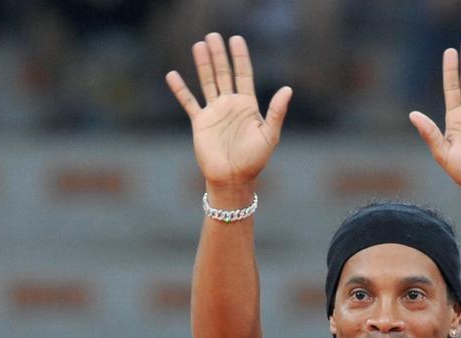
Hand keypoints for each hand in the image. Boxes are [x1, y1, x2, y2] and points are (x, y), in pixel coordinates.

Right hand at [166, 33, 291, 193]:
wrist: (233, 179)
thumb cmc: (255, 160)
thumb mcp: (269, 135)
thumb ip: (276, 112)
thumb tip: (288, 89)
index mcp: (248, 106)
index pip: (244, 75)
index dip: (240, 57)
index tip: (236, 39)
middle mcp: (231, 105)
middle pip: (224, 73)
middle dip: (219, 55)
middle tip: (213, 36)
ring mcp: (215, 113)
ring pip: (207, 82)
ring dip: (203, 64)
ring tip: (199, 45)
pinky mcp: (200, 123)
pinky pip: (189, 102)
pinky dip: (180, 90)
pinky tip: (172, 75)